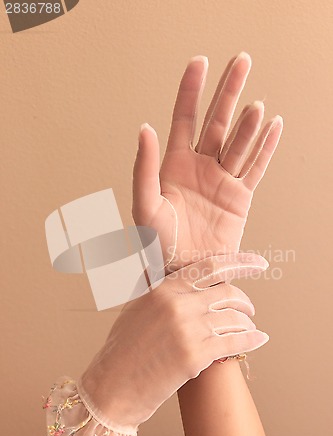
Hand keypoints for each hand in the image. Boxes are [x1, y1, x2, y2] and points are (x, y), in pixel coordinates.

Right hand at [79, 253, 267, 431]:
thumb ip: (157, 288)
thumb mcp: (136, 308)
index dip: (240, 263)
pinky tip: (259, 339)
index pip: (211, 267)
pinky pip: (235, 342)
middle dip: (245, 301)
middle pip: (228, 293)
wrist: (112, 387)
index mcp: (163, 288)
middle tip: (249, 309)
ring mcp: (187, 329)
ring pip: (235, 318)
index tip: (259, 264)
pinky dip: (252, 340)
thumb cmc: (123, 350)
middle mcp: (177, 304)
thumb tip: (169, 270)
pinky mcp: (194, 356)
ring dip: (248, 323)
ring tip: (249, 328)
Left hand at [132, 52, 282, 269]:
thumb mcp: (144, 205)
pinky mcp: (240, 197)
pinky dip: (266, 147)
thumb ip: (144, 168)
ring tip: (255, 106)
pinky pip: (256, 168)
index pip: (184, 118)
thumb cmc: (158, 243)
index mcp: (174, 164)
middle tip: (242, 60)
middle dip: (228, 92)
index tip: (199, 62)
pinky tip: (274, 126)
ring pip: (238, 143)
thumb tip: (145, 128)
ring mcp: (222, 180)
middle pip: (217, 121)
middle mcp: (200, 166)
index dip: (190, 90)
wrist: (183, 271)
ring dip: (248, 123)